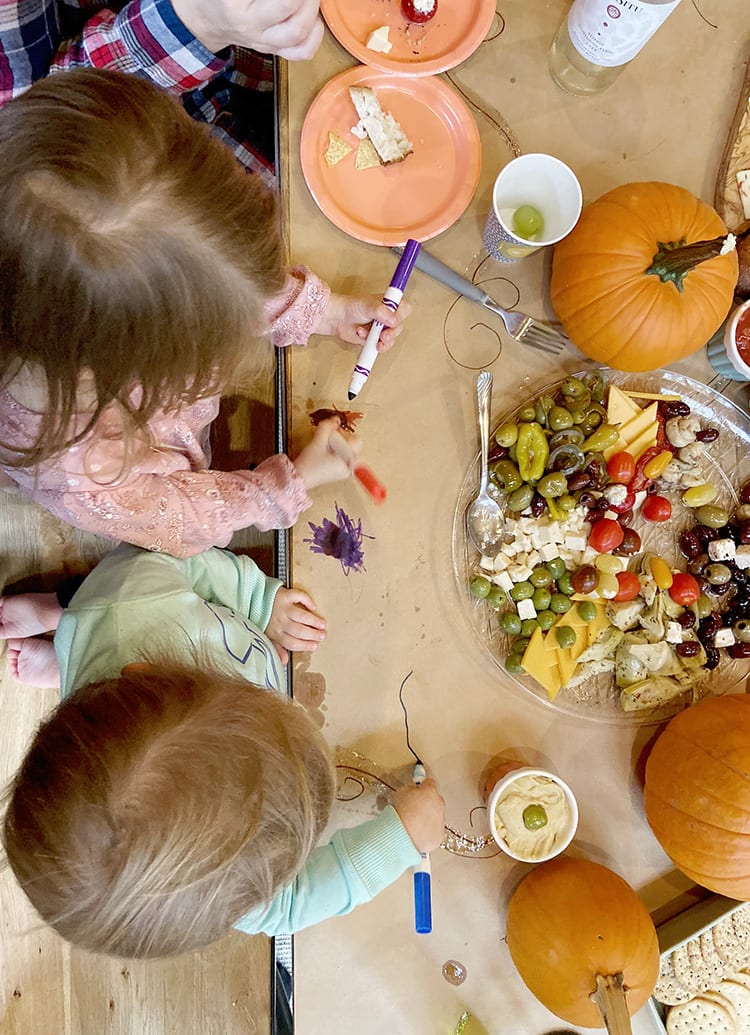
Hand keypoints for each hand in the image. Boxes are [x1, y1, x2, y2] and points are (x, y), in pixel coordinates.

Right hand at [171, 0, 323, 58]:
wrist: (207, 20)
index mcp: (233, 4)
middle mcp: (249, 25)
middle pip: (287, 6)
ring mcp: (263, 41)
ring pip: (297, 31)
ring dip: (312, 8)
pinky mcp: (273, 50)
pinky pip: (301, 53)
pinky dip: (315, 37)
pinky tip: (313, 20)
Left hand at [266, 587, 325, 663]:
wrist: (250, 597)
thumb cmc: (260, 617)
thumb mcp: (266, 635)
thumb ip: (276, 647)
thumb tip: (285, 661)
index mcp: (275, 633)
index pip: (292, 643)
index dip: (305, 645)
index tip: (315, 646)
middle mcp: (279, 621)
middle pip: (299, 631)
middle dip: (313, 635)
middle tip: (323, 636)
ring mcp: (282, 607)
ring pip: (301, 616)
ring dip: (313, 621)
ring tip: (322, 625)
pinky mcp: (285, 594)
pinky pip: (299, 597)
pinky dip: (307, 601)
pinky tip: (313, 606)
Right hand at [293, 418, 361, 491]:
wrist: (300, 478)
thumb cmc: (309, 464)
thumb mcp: (318, 441)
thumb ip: (327, 426)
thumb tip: (335, 419)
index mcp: (349, 460)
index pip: (356, 441)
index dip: (344, 433)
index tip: (333, 433)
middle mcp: (349, 467)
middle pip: (353, 446)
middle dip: (341, 439)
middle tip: (328, 438)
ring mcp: (345, 471)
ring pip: (348, 452)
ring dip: (338, 445)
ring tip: (325, 446)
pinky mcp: (338, 473)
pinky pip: (343, 458)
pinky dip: (336, 452)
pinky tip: (324, 453)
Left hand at [316, 293, 411, 352]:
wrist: (337, 318)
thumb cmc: (352, 306)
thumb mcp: (368, 305)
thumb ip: (381, 311)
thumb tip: (393, 320)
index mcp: (389, 304)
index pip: (404, 309)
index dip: (400, 316)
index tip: (393, 321)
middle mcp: (388, 316)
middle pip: (399, 327)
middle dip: (391, 333)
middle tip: (383, 335)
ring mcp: (382, 329)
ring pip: (391, 340)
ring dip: (381, 341)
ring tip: (372, 339)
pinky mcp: (375, 339)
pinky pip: (380, 346)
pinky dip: (372, 344)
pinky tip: (362, 336)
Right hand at [392, 778, 445, 853]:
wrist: (403, 835)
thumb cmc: (400, 814)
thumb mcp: (401, 793)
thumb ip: (410, 788)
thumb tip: (414, 789)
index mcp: (430, 791)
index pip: (429, 783)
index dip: (422, 786)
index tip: (419, 789)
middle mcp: (439, 804)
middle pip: (435, 799)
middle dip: (427, 802)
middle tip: (414, 808)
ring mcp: (441, 820)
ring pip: (436, 815)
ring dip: (428, 817)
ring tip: (413, 822)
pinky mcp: (440, 834)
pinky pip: (435, 829)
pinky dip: (429, 830)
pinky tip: (417, 831)